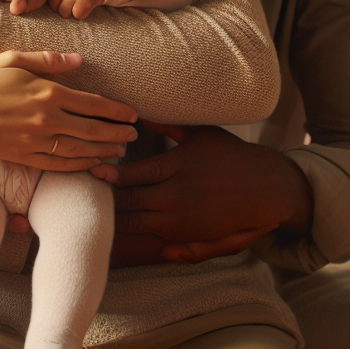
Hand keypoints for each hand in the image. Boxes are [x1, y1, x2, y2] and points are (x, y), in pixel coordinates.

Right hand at [0, 0, 46, 14]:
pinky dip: (16, 9)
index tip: (24, 2)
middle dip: (29, 7)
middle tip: (18, 4)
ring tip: (13, 3)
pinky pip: (21, 5)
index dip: (34, 4)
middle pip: (39, 2)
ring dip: (22, 9)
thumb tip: (38, 11)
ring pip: (31, 5)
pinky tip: (11, 7)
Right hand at [0, 50, 138, 168]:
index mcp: (47, 92)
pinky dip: (79, 165)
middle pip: (93, 129)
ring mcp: (36, 141)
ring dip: (103, 151)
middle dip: (117, 134)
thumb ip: (49, 60)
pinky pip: (59, 164)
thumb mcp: (13, 59)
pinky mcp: (25, 157)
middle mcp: (47, 119)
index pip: (93, 103)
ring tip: (120, 152)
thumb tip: (79, 60)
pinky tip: (91, 164)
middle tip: (135, 136)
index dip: (116, 110)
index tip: (133, 114)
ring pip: (80, 149)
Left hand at [47, 0, 110, 18]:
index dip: (55, 0)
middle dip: (61, 8)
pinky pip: (76, 15)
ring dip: (70, 12)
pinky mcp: (84, 3)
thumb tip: (41, 0)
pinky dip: (80, 14)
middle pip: (54, 6)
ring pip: (64, 13)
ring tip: (76, 5)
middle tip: (71, 3)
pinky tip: (84, 7)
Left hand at [107, 123, 312, 267]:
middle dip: (106, 198)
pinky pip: (151, 236)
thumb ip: (165, 126)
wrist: (265, 189)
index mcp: (176, 167)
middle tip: (84, 191)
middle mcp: (175, 196)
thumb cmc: (230, 155)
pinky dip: (133, 231)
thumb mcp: (199, 133)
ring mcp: (180, 220)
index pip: (132, 173)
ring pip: (135, 223)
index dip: (109, 174)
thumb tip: (137, 111)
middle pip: (128, 202)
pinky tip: (118, 225)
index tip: (93, 168)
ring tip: (94, 209)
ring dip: (115, 217)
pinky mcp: (187, 236)